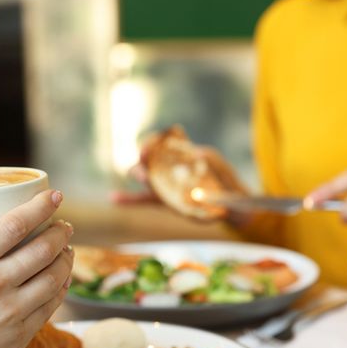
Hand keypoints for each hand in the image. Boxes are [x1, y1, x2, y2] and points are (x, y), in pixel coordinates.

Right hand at [0, 189, 73, 347]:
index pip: (11, 225)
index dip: (38, 207)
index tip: (53, 196)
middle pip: (41, 248)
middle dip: (58, 231)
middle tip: (63, 224)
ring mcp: (11, 311)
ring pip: (54, 275)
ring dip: (66, 258)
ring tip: (67, 250)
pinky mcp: (21, 336)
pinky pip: (51, 305)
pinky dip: (61, 289)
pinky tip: (61, 282)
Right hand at [111, 144, 251, 226]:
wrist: (234, 204)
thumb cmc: (224, 180)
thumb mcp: (219, 164)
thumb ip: (209, 157)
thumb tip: (196, 152)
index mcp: (178, 156)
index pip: (159, 145)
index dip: (151, 144)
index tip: (149, 146)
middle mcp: (168, 169)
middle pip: (148, 161)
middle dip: (144, 159)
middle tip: (145, 159)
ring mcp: (165, 186)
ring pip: (145, 179)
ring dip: (140, 175)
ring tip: (142, 176)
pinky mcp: (165, 202)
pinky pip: (144, 200)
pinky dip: (128, 199)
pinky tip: (113, 198)